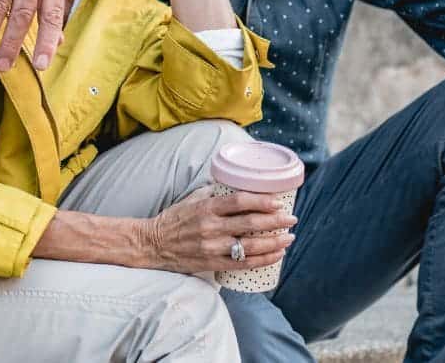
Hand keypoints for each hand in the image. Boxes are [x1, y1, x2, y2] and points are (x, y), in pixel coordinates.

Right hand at [141, 187, 296, 273]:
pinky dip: (262, 260)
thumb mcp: (192, 198)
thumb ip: (214, 191)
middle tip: (291, 219)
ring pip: (250, 246)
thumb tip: (235, 181)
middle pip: (250, 223)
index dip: (262, 201)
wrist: (152, 244)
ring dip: (274, 243)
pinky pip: (242, 264)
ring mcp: (212, 247)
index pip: (240, 201)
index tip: (278, 202)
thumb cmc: (174, 218)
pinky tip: (276, 255)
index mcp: (207, 207)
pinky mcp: (211, 263)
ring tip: (289, 238)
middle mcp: (211, 227)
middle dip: (275, 221)